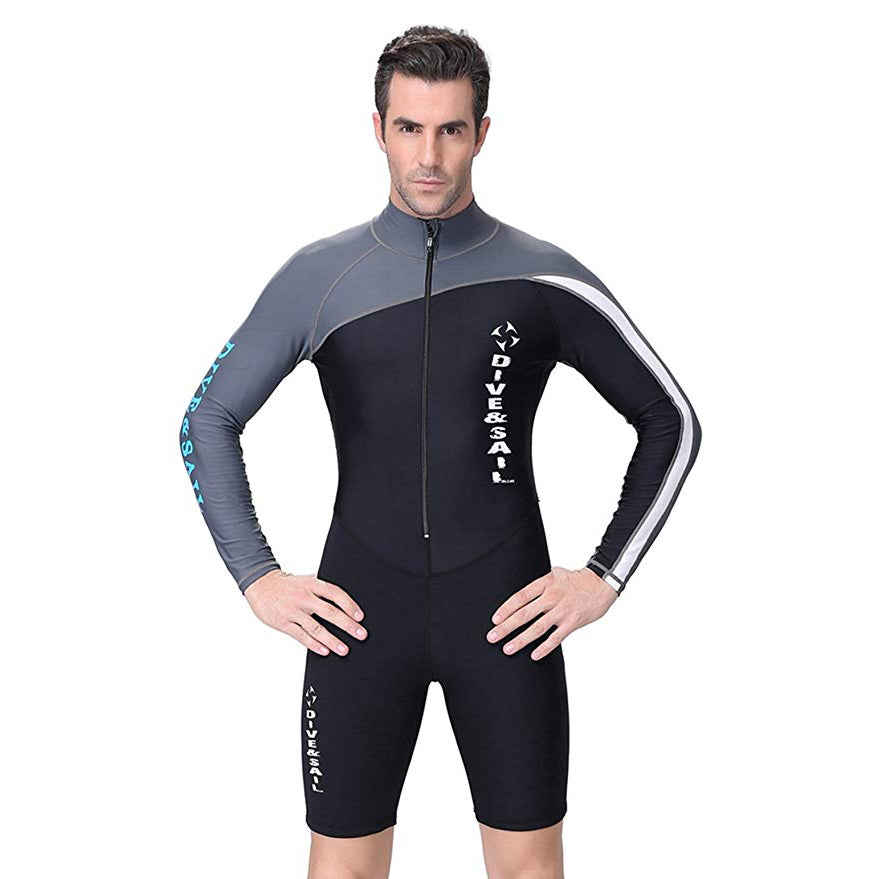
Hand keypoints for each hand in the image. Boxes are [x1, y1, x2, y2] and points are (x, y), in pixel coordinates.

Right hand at [243, 569, 366, 655]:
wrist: (260, 584)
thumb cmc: (286, 584)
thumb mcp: (306, 580)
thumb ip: (321, 589)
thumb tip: (343, 601)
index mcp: (312, 584)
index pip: (335, 594)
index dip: (349, 605)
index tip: (360, 616)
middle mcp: (304, 597)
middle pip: (329, 612)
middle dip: (347, 625)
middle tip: (360, 634)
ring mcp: (293, 611)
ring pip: (316, 628)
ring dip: (332, 640)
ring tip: (344, 649)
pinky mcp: (283, 623)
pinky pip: (301, 636)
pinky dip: (314, 644)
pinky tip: (324, 651)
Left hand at [486, 565, 617, 660]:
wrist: (601, 584)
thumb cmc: (576, 580)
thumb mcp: (555, 574)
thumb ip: (539, 586)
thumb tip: (522, 597)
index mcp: (545, 583)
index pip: (520, 597)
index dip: (505, 608)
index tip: (495, 619)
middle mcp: (551, 597)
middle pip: (524, 614)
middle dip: (506, 627)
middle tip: (492, 636)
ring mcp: (562, 611)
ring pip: (537, 628)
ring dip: (520, 639)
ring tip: (507, 648)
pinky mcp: (572, 622)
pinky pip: (556, 638)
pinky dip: (544, 648)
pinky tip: (534, 655)